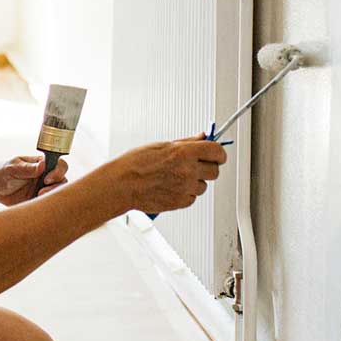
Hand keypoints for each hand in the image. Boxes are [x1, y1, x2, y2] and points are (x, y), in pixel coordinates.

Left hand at [0, 154, 69, 205]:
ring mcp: (44, 189)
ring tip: (37, 197)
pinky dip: (46, 206)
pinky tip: (35, 206)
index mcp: (42, 164)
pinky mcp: (39, 201)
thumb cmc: (2, 172)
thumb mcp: (12, 168)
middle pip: (63, 180)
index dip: (58, 171)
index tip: (46, 178)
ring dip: (51, 196)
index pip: (60, 165)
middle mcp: (46, 176)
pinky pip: (48, 205)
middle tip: (41, 191)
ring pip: (58, 194)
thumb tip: (42, 165)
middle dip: (57, 187)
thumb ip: (27, 168)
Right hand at [111, 134, 226, 214]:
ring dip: (195, 182)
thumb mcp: (162, 145)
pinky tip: (172, 187)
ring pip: (204, 186)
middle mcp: (188, 171)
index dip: (219, 153)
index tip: (217, 155)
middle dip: (208, 167)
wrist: (122, 184)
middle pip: (215, 171)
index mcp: (184, 152)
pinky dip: (186, 193)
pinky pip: (192, 198)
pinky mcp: (180, 202)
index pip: (217, 152)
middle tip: (196, 165)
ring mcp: (185, 188)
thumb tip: (202, 137)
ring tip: (177, 177)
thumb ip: (186, 143)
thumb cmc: (135, 163)